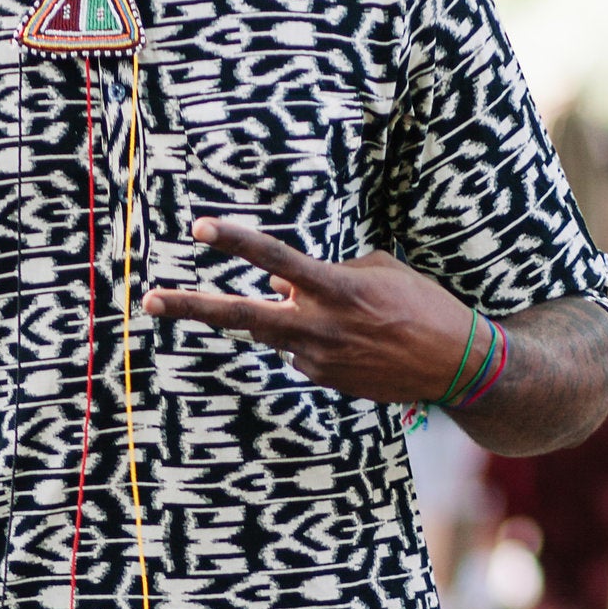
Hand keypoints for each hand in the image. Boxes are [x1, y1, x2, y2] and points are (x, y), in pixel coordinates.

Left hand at [142, 219, 475, 403]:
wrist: (457, 366)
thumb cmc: (423, 305)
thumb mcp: (380, 271)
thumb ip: (324, 273)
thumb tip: (278, 288)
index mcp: (337, 290)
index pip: (275, 261)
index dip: (235, 242)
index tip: (199, 227)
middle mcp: (320, 327)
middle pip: (242, 316)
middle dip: (191, 307)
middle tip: (150, 300)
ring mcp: (317, 360)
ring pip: (275, 329)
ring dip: (286, 315)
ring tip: (350, 316)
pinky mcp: (323, 381)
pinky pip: (301, 350)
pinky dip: (316, 338)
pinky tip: (359, 341)